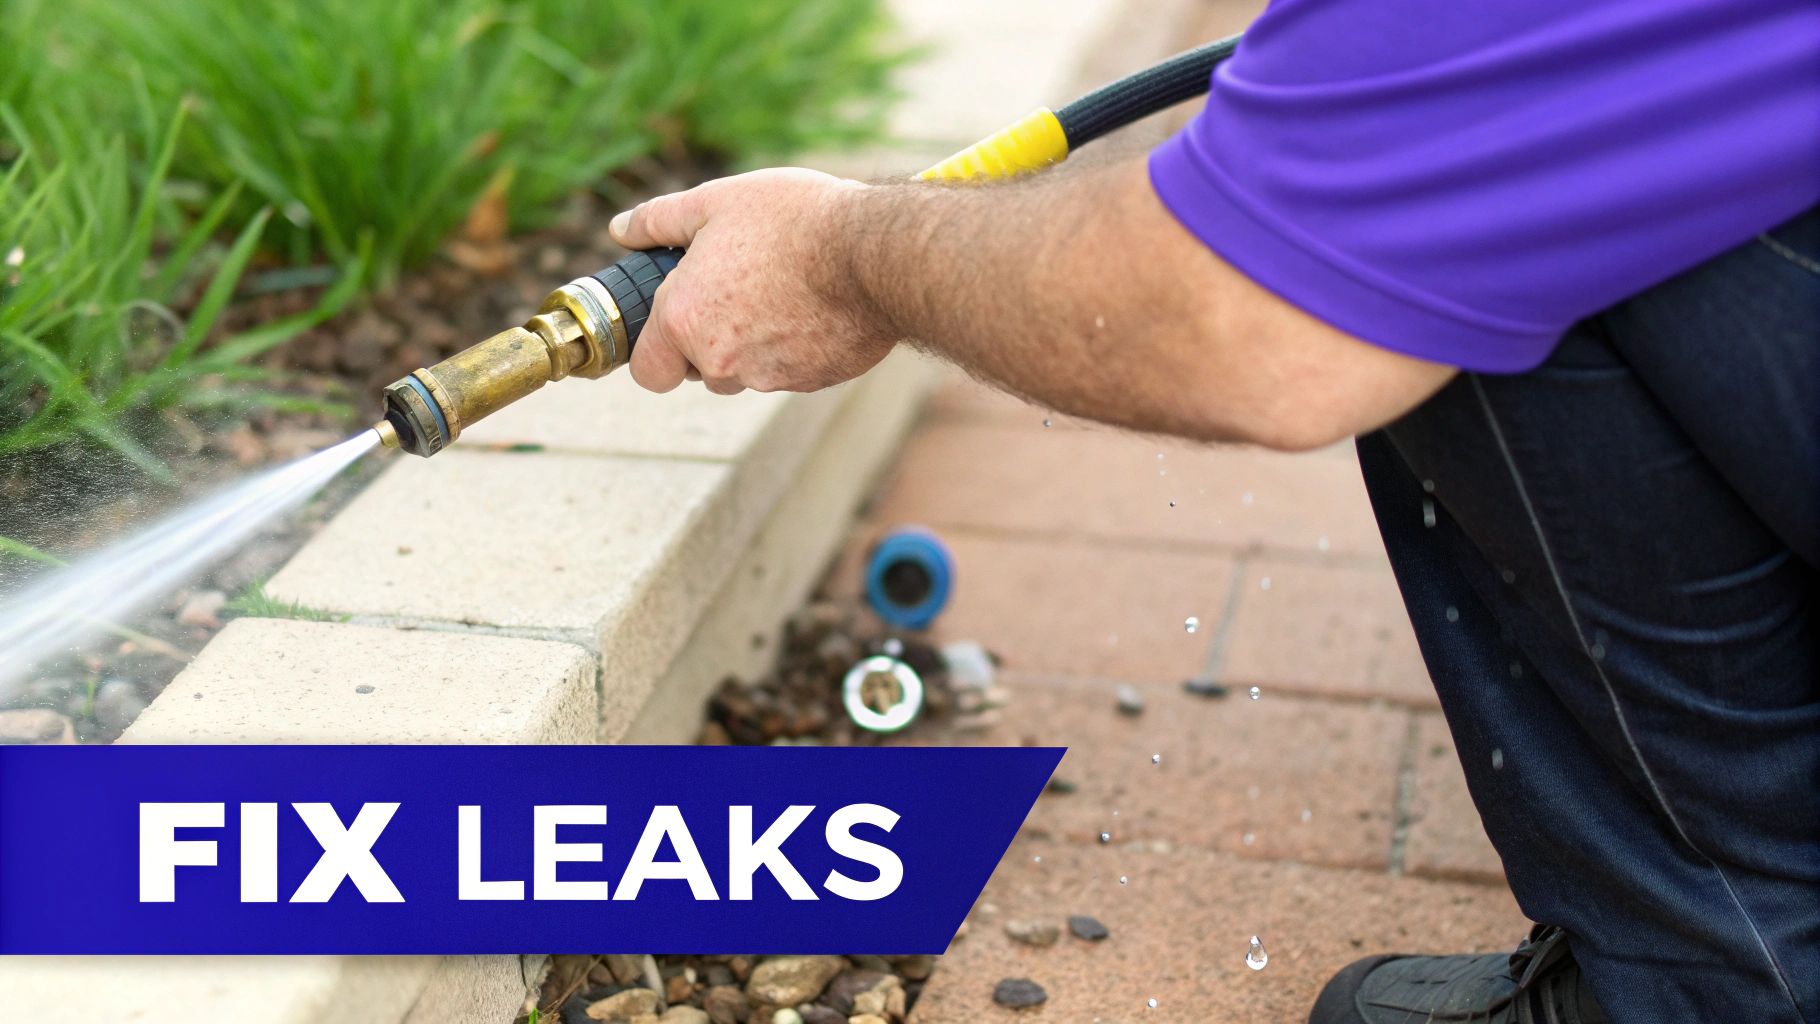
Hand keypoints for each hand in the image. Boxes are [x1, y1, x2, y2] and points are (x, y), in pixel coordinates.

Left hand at [608, 168, 897, 394]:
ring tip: (781, 289)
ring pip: (746, 372)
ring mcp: (770, 376)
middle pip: (699, 370)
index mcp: (685, 320)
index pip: (648, 372)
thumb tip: (621, 229)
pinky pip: (789, 370)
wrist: (873, 252)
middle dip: (709, 340)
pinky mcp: (812, 381)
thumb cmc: (793, 220)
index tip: (676, 321)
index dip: (657, 349)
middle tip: (736, 288)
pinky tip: (814, 304)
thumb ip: (659, 219)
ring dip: (753, 343)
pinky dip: (795, 345)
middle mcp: (722, 360)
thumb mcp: (717, 201)